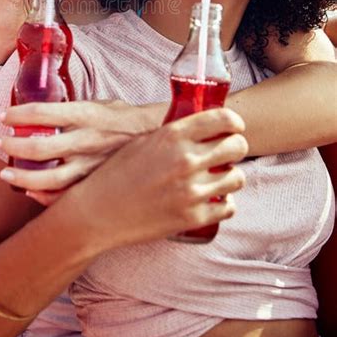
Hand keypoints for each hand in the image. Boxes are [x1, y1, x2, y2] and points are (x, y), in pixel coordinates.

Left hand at [0, 100, 162, 202]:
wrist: (165, 139)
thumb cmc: (131, 120)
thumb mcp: (105, 105)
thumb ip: (77, 109)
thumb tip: (47, 111)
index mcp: (89, 115)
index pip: (44, 111)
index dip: (19, 114)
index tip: (5, 115)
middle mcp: (88, 141)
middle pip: (41, 146)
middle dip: (15, 145)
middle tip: (1, 142)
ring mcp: (93, 166)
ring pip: (50, 178)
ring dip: (24, 176)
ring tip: (7, 173)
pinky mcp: (99, 184)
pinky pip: (67, 197)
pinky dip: (45, 197)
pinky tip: (32, 192)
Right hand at [60, 107, 248, 248]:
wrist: (98, 212)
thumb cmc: (116, 173)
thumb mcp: (143, 141)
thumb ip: (173, 133)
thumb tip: (199, 127)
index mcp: (173, 135)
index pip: (224, 119)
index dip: (235, 122)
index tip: (234, 127)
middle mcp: (186, 160)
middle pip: (238, 146)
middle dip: (236, 147)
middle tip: (226, 153)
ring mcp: (192, 190)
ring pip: (238, 178)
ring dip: (230, 176)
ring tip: (217, 178)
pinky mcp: (193, 217)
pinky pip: (229, 207)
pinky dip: (223, 204)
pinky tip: (211, 200)